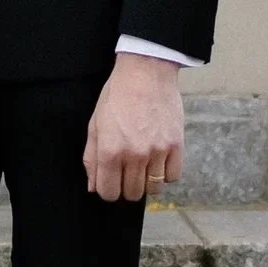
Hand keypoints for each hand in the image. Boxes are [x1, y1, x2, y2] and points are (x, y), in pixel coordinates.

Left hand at [84, 51, 185, 204]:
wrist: (146, 72)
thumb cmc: (117, 96)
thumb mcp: (95, 124)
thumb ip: (92, 158)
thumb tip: (94, 187)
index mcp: (110, 151)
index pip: (108, 193)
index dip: (108, 190)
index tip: (112, 180)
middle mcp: (134, 155)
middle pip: (132, 194)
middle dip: (127, 187)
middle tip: (128, 171)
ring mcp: (157, 151)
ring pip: (154, 189)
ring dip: (147, 182)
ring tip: (144, 166)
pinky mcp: (176, 146)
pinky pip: (172, 177)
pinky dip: (166, 173)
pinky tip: (159, 160)